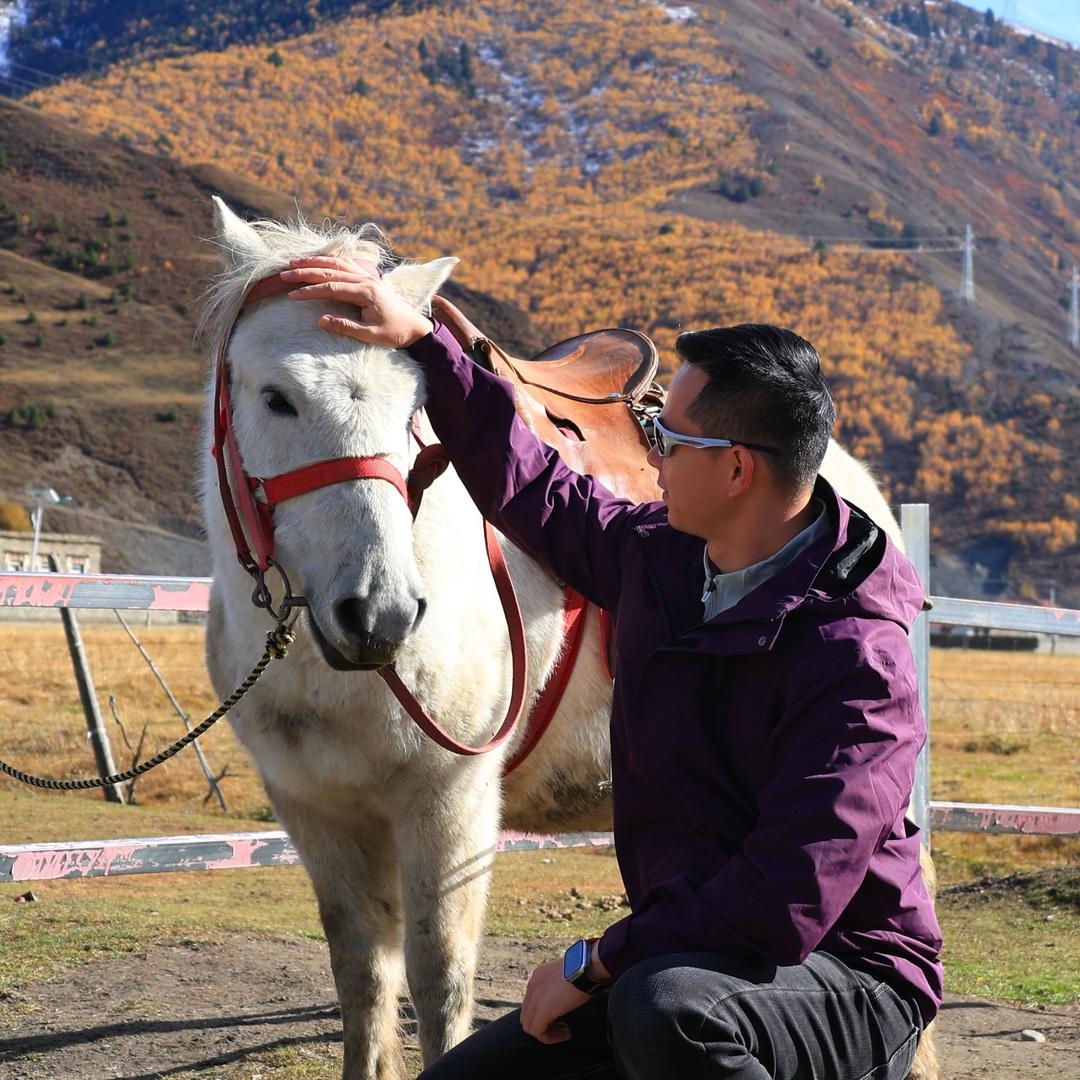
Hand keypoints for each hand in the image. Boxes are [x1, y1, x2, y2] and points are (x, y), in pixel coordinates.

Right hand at [280, 255, 432, 348]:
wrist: (415, 327)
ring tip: (294, 261)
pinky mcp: (369, 278)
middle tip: (284, 274)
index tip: (292, 295)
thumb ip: (346, 327)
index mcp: (366, 293)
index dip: (310, 291)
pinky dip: (329, 260)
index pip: (332, 288)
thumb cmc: (395, 333)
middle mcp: (367, 280)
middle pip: (331, 271)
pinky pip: (346, 264)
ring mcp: (368, 276)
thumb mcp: (371, 335)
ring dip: (314, 261)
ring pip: (337, 263)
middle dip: (306, 272)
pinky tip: (317, 260)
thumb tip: (320, 320)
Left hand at [519, 959, 590, 1043]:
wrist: (588, 968)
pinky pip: (538, 1032)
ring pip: (529, 1026)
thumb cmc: (585, 971)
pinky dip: (550, 1038)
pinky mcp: (543, 1010)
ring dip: (546, 1033)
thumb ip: (557, 987)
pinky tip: (565, 1034)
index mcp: (537, 977)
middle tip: (562, 1027)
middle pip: (526, 1016)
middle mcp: (532, 986)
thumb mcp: (565, 976)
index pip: (530, 1004)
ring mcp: (535, 997)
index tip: (560, 1018)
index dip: (543, 1015)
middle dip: (542, 1026)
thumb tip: (561, 1000)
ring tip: (564, 1032)